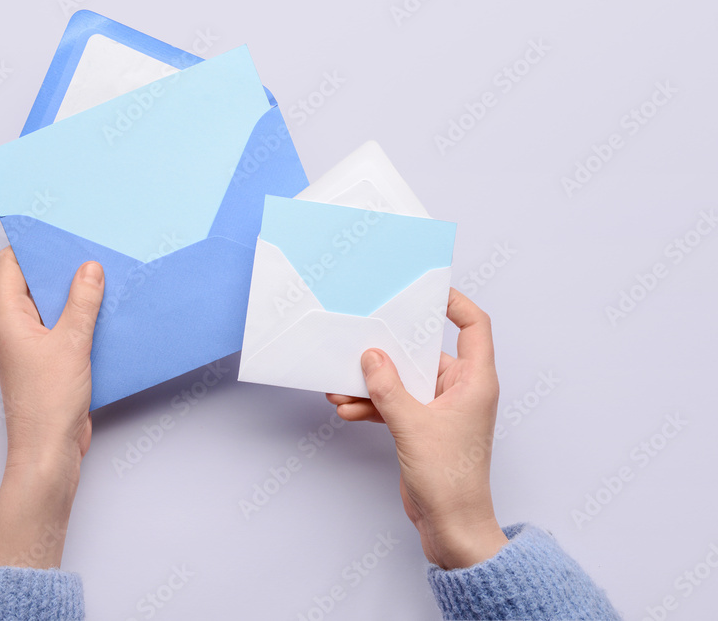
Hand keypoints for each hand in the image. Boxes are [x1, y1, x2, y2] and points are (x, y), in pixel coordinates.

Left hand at [0, 248, 103, 568]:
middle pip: (33, 283)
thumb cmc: (47, 403)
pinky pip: (65, 328)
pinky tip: (107, 312)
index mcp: (6, 316)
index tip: (57, 227)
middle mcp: (14, 327)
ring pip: (53, 306)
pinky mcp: (50, 361)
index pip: (11, 264)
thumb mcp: (71, 343)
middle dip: (60, 267)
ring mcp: (31, 345)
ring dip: (76, 295)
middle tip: (89, 247)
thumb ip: (82, 302)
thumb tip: (89, 269)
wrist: (50, 451)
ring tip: (104, 276)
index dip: (32, 243)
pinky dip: (83, 319)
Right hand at [327, 288, 507, 569]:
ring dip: (374, 383)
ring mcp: (441, 410)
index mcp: (475, 381)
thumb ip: (389, 388)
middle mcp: (461, 390)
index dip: (455, 303)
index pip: (473, 327)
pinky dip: (374, 405)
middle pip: (424, 353)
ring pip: (404, 381)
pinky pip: (396, 404)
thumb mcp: (412, 426)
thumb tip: (371, 356)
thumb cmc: (451, 480)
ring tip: (342, 385)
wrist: (451, 526)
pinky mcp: (423, 428)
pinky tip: (349, 408)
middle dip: (389, 352)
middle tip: (361, 339)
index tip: (426, 290)